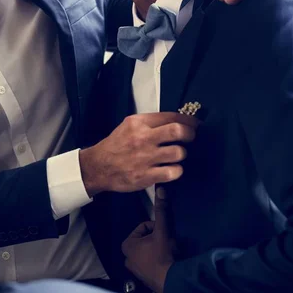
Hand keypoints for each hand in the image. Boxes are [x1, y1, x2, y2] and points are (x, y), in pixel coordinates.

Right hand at [80, 112, 198, 195]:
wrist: (98, 166)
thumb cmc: (116, 145)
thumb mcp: (129, 126)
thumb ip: (150, 123)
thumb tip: (177, 121)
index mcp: (139, 123)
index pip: (171, 116)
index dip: (188, 120)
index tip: (194, 124)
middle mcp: (143, 138)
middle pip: (177, 131)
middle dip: (190, 134)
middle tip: (190, 138)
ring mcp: (145, 158)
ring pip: (178, 153)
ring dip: (182, 154)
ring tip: (176, 155)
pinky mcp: (146, 176)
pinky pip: (172, 172)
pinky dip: (176, 171)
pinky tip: (172, 169)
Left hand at [122, 187, 176, 292]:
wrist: (172, 280)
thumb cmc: (163, 254)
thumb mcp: (163, 230)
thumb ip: (161, 210)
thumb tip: (160, 189)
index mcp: (127, 244)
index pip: (144, 227)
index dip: (156, 227)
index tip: (164, 234)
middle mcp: (127, 257)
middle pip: (146, 239)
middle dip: (156, 238)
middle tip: (167, 242)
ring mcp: (134, 269)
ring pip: (148, 250)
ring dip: (158, 248)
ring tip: (167, 252)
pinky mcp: (143, 278)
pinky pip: (151, 262)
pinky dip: (158, 260)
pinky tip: (166, 261)